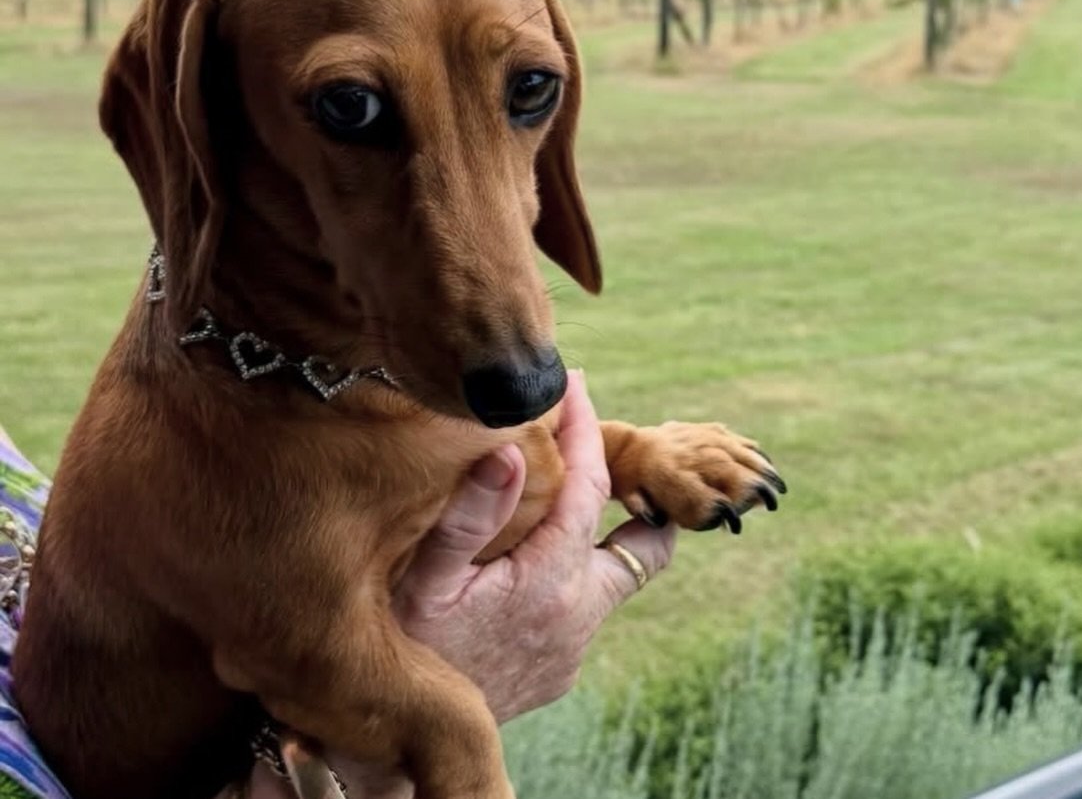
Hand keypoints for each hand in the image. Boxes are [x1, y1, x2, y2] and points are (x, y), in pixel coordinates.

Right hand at [232, 372, 674, 797]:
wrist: (394, 744)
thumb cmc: (401, 650)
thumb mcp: (422, 580)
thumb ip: (466, 515)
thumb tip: (508, 452)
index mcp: (551, 579)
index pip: (590, 484)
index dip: (587, 426)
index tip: (577, 381)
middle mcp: (578, 613)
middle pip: (643, 540)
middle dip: (637, 487)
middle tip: (615, 439)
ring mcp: (573, 645)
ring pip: (616, 572)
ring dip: (604, 528)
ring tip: (579, 483)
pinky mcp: (560, 668)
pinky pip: (586, 602)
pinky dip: (576, 564)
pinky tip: (535, 546)